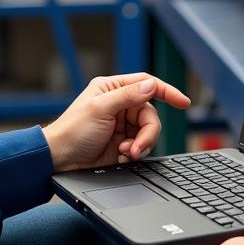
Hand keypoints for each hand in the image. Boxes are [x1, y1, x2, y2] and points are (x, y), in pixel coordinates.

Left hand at [43, 73, 190, 171]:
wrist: (59, 160)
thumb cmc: (72, 131)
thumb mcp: (99, 109)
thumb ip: (127, 96)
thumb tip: (151, 85)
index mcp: (112, 89)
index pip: (146, 84)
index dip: (167, 92)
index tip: (183, 102)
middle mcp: (119, 105)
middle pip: (151, 114)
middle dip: (147, 132)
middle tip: (135, 147)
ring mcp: (122, 125)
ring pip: (148, 132)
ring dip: (140, 145)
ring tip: (125, 153)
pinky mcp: (122, 144)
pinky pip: (141, 146)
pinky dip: (136, 154)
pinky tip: (122, 157)